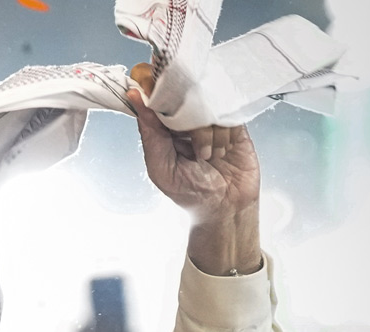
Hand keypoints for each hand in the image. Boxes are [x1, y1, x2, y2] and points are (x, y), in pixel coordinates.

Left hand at [128, 65, 261, 275]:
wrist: (224, 207)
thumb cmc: (189, 192)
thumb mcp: (160, 168)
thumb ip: (150, 134)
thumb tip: (135, 98)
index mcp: (165, 130)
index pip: (157, 100)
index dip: (155, 93)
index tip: (154, 87)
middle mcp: (188, 121)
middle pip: (183, 98)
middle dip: (184, 119)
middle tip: (187, 143)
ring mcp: (212, 120)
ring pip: (207, 107)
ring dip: (206, 135)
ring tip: (206, 157)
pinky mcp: (235, 123)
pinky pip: (228, 113)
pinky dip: (223, 134)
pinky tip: (221, 152)